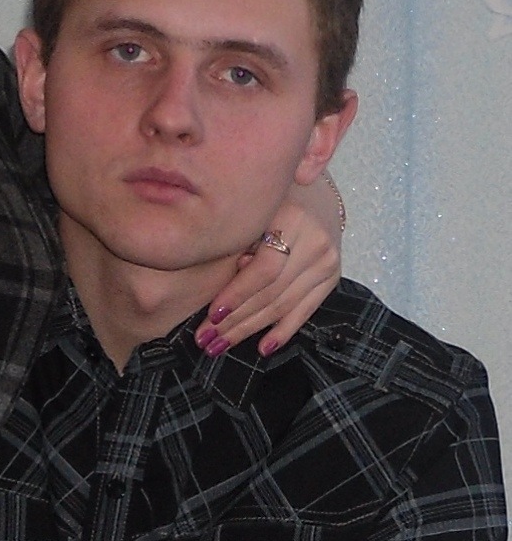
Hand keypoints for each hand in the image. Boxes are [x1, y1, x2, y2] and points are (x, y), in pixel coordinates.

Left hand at [195, 172, 342, 357]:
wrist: (312, 192)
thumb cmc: (268, 201)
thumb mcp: (250, 212)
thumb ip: (238, 246)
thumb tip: (223, 293)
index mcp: (293, 218)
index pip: (264, 270)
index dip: (237, 295)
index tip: (211, 316)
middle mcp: (316, 240)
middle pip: (272, 292)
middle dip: (236, 320)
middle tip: (207, 339)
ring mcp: (328, 260)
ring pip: (285, 305)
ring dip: (251, 330)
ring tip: (222, 345)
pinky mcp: (333, 276)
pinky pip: (306, 310)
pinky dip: (283, 331)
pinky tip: (263, 348)